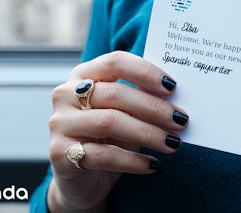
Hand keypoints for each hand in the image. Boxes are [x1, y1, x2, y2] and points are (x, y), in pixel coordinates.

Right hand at [47, 51, 187, 211]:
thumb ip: (143, 97)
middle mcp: (66, 94)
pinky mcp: (59, 153)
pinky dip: (133, 160)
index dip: (145, 71)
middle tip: (181, 120)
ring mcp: (60, 123)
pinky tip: (153, 165)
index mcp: (84, 74)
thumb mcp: (127, 112)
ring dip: (148, 133)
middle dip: (153, 107)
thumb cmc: (111, 137)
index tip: (172, 87)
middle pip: (115, 94)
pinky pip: (103, 155)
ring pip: (110, 122)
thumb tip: (178, 95)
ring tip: (173, 143)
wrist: (83, 179)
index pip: (115, 61)